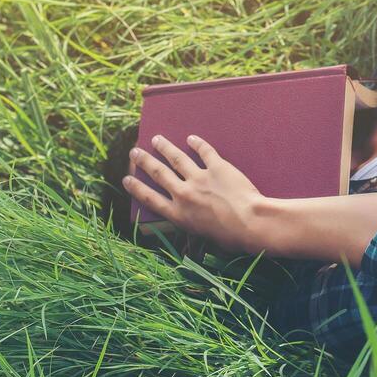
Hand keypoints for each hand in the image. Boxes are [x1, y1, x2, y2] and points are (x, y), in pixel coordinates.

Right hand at [122, 134, 266, 250]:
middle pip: (159, 174)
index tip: (126, 179)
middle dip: (145, 161)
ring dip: (165, 147)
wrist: (250, 223)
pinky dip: (198, 143)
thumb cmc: (230, 237)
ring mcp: (200, 179)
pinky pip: (205, 152)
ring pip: (177, 158)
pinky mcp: (218, 168)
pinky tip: (191, 138)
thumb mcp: (202, 238)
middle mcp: (184, 194)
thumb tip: (189, 226)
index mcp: (179, 214)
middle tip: (134, 152)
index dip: (136, 188)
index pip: (150, 198)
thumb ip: (192, 227)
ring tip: (157, 139)